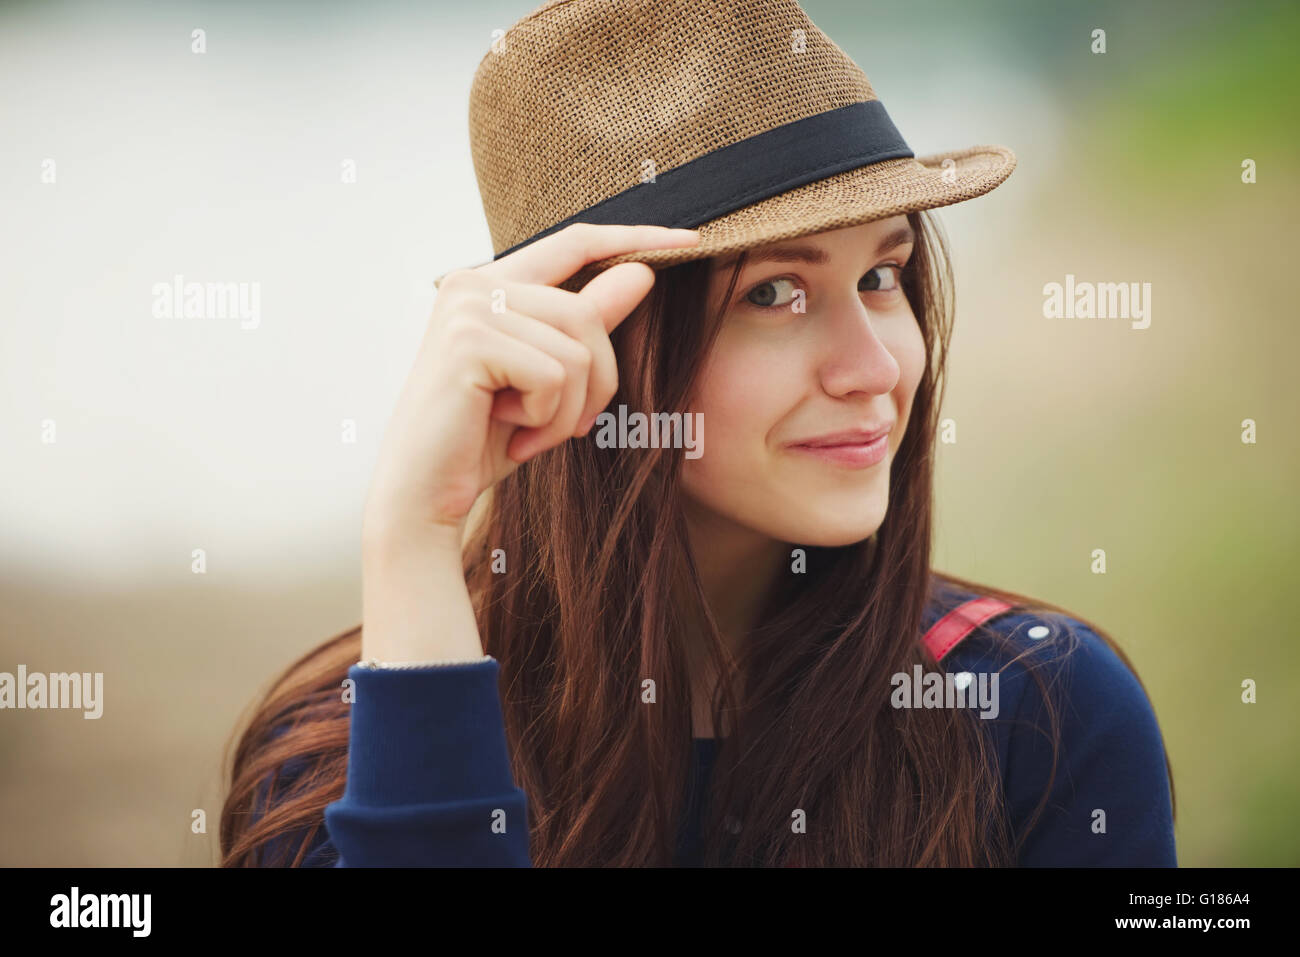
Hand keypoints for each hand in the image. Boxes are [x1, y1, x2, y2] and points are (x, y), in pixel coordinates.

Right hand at [362, 223, 700, 547]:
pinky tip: (511, 435)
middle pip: (588, 313)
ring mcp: (469, 308)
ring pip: (579, 349)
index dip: (634, 237)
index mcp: (491, 284)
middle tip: (565, 427)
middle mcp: (475, 283)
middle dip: (597, 381)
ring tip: (528, 432)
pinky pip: (556, 375)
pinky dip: (548, 419)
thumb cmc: (483, 440)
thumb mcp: (551, 379)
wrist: (424, 495)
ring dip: (569, 408)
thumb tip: (641, 274)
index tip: (690, 240)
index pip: (575, 242)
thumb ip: (588, 324)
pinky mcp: (470, 342)